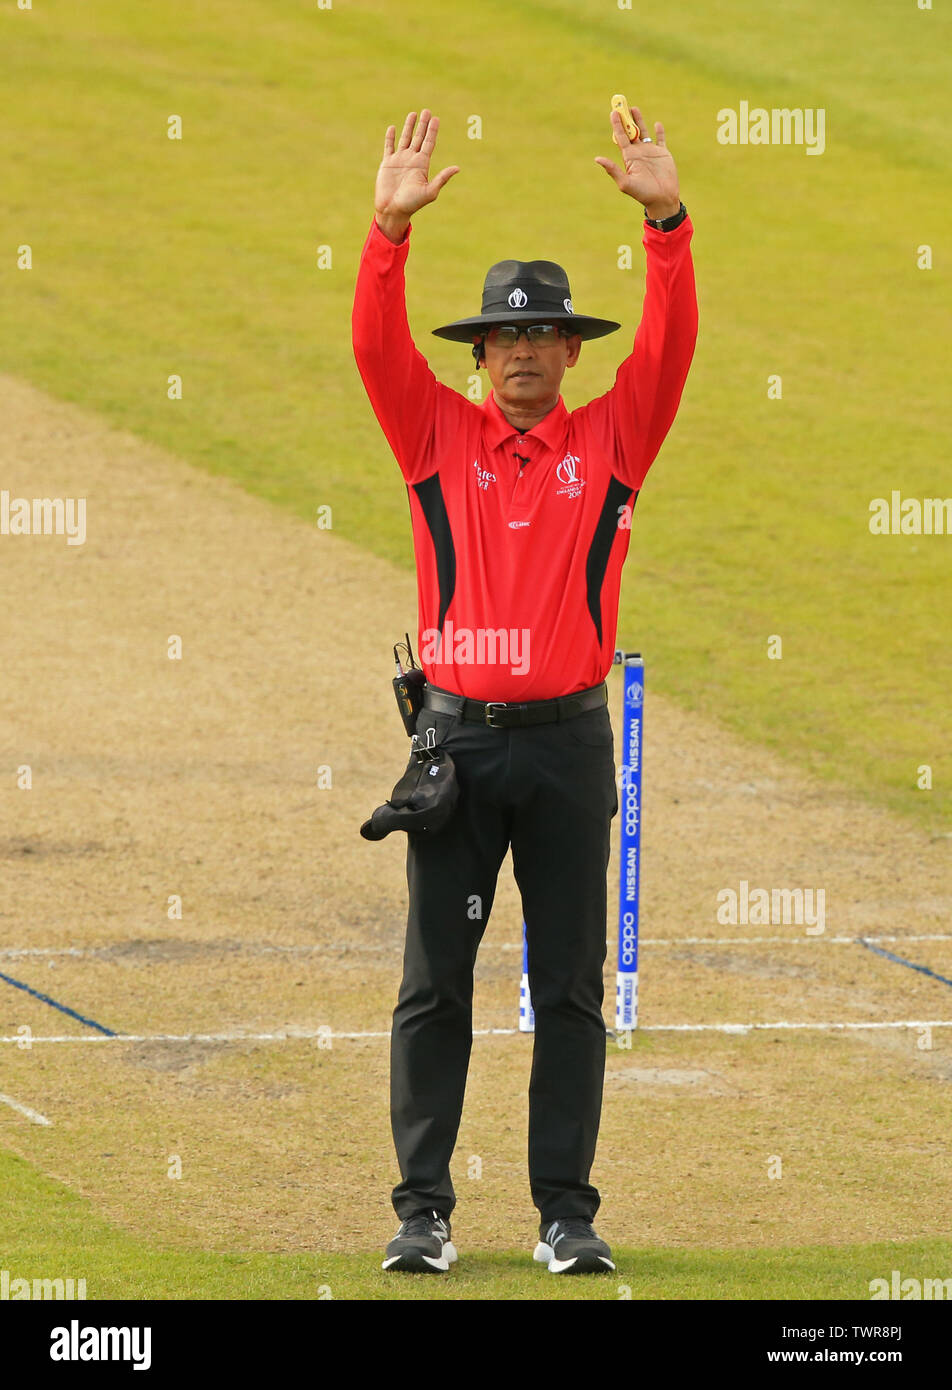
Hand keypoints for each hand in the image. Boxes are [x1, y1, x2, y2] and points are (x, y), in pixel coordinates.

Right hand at [374, 109, 459, 239]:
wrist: (392, 210)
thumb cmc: (412, 204)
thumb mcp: (429, 191)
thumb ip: (442, 178)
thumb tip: (457, 168)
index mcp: (422, 165)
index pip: (429, 143)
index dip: (432, 131)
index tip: (436, 119)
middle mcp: (412, 160)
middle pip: (419, 138)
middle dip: (423, 125)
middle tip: (427, 111)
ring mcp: (399, 161)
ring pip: (405, 139)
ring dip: (409, 127)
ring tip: (413, 114)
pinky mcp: (387, 163)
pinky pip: (389, 147)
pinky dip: (390, 137)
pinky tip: (392, 127)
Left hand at [594, 105, 680, 219]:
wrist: (662, 199)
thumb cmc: (642, 194)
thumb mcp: (625, 182)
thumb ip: (612, 170)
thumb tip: (597, 159)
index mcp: (629, 157)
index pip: (621, 137)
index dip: (617, 124)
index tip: (613, 112)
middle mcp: (638, 153)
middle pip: (630, 131)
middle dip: (626, 119)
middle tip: (621, 104)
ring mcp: (651, 152)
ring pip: (643, 132)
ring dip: (639, 120)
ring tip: (634, 108)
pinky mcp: (663, 154)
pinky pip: (661, 139)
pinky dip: (660, 131)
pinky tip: (657, 124)